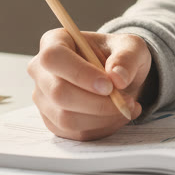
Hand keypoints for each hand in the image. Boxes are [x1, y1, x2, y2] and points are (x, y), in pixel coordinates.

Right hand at [28, 29, 152, 140]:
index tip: (109, 85)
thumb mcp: (132, 47)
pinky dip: (101, 128)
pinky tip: (117, 116)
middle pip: (59, 93)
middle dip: (97, 103)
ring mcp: (43, 98)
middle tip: (126, 100)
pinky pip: (74, 133)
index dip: (80, 73)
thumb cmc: (119, 56)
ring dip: (102, 118)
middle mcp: (41, 70)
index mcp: (55, 42)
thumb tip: (117, 77)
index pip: (54, 57)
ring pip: (66, 118)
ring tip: (127, 107)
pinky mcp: (52, 121)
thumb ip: (127, 57)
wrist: (117, 77)